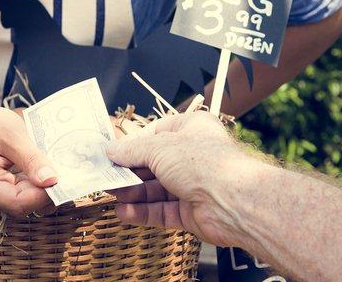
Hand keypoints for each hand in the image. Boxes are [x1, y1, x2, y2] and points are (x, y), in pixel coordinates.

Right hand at [0, 106, 57, 215]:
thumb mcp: (13, 135)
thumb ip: (31, 158)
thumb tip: (50, 181)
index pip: (17, 203)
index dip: (41, 195)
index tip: (59, 178)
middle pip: (27, 206)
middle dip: (47, 191)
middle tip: (63, 169)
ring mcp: (2, 196)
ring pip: (33, 204)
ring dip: (48, 189)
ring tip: (55, 165)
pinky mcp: (13, 192)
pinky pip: (33, 195)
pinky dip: (45, 185)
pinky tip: (49, 168)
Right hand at [106, 111, 260, 247]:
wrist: (234, 201)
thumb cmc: (205, 163)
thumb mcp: (159, 148)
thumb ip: (132, 150)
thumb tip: (112, 150)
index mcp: (191, 130)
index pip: (156, 133)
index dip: (133, 144)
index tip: (112, 153)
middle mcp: (193, 157)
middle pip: (153, 164)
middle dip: (129, 171)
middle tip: (106, 176)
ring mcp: (193, 186)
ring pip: (156, 190)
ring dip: (133, 193)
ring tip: (112, 194)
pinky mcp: (191, 212)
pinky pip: (162, 211)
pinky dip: (142, 212)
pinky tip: (124, 212)